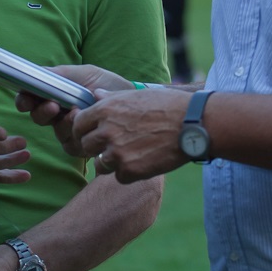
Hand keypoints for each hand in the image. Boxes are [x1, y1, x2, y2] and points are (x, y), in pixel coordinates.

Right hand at [15, 64, 133, 147]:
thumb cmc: (106, 84)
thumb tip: (35, 73)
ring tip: (76, 112)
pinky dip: (75, 135)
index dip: (24, 100)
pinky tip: (86, 124)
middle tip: (53, 105)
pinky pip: (70, 145)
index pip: (30, 99)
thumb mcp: (83, 74)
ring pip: (53, 132)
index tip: (26, 99)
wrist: (130, 99)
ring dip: (62, 122)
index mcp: (54, 95)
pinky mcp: (81, 145)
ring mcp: (68, 131)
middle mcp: (57, 114)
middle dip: (42, 112)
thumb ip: (59, 74)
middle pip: (37, 117)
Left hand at [70, 88, 191, 181]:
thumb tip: (95, 94)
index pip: (78, 124)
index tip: (91, 134)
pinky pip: (119, 176)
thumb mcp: (135, 95)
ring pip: (100, 164)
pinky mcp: (130, 170)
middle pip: (85, 145)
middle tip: (111, 147)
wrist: (193, 124)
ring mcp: (117, 152)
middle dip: (96, 147)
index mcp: (105, 109)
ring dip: (111, 162)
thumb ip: (111, 97)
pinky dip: (128, 173)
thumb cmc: (167, 105)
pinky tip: (142, 162)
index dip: (84, 130)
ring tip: (129, 155)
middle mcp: (107, 130)